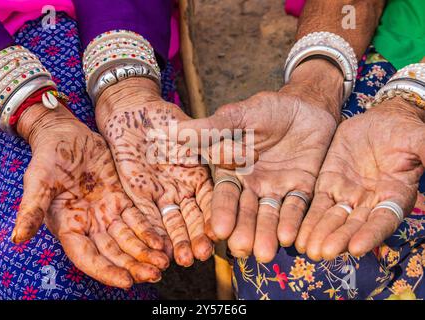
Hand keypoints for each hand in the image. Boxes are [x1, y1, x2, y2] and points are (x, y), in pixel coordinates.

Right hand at [12, 104, 168, 288]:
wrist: (66, 133)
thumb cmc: (47, 156)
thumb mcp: (38, 180)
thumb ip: (30, 208)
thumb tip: (17, 238)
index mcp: (68, 226)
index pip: (88, 257)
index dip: (107, 271)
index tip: (127, 282)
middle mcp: (89, 225)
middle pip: (113, 252)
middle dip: (133, 265)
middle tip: (156, 274)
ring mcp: (106, 212)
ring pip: (128, 238)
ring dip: (145, 252)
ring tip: (164, 262)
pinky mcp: (121, 198)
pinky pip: (137, 218)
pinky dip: (149, 230)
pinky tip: (163, 241)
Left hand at [96, 78, 214, 266]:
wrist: (129, 112)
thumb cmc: (161, 116)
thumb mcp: (187, 129)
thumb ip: (208, 142)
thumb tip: (241, 152)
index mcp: (200, 174)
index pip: (212, 200)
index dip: (217, 215)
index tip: (221, 232)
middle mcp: (183, 189)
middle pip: (194, 218)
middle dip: (198, 237)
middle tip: (202, 255)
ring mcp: (162, 194)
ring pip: (172, 222)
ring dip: (178, 241)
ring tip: (184, 260)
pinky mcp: (139, 196)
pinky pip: (146, 217)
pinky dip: (152, 233)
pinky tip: (158, 249)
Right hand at [172, 60, 343, 261]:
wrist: (307, 106)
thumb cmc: (269, 108)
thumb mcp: (239, 115)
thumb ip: (210, 128)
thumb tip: (170, 132)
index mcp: (232, 170)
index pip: (224, 195)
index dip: (221, 212)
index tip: (217, 231)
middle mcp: (252, 185)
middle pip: (246, 212)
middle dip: (244, 231)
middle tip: (242, 250)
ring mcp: (277, 189)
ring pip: (270, 215)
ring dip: (267, 233)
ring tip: (265, 253)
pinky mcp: (302, 189)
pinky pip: (297, 207)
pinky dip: (293, 221)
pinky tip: (291, 237)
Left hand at [296, 97, 424, 260]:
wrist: (379, 122)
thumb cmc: (403, 131)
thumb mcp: (418, 140)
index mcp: (395, 197)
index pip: (383, 221)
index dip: (370, 235)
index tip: (356, 248)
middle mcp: (370, 203)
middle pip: (353, 226)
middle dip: (338, 239)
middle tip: (323, 253)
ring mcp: (348, 196)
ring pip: (333, 219)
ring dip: (320, 234)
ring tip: (308, 250)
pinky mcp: (328, 186)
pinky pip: (317, 205)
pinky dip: (308, 219)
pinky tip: (297, 234)